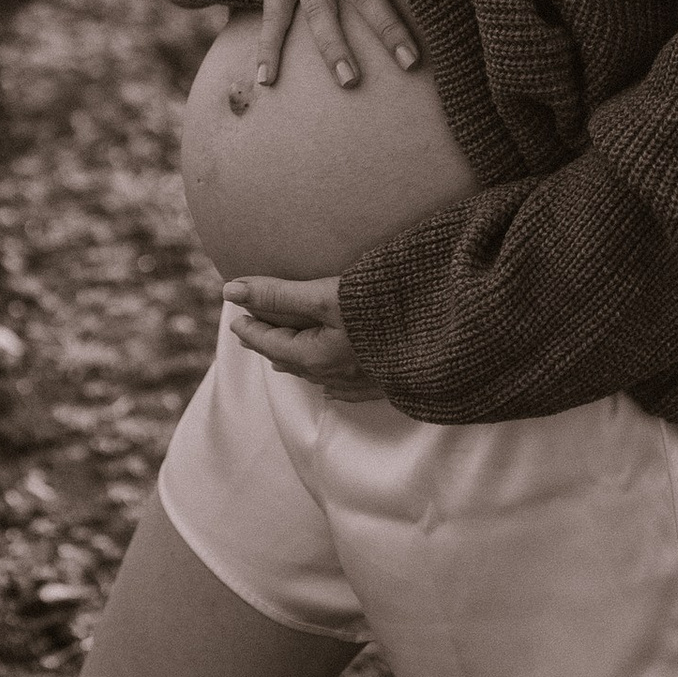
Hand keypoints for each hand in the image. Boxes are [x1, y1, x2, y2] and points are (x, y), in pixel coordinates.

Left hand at [223, 274, 382, 397]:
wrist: (447, 332)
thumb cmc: (383, 310)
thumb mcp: (325, 295)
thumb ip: (278, 294)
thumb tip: (230, 291)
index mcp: (316, 357)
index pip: (271, 343)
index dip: (251, 330)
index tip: (235, 320)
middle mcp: (336, 375)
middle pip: (291, 360)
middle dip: (269, 344)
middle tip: (251, 332)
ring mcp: (362, 381)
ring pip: (316, 373)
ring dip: (296, 358)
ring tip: (282, 351)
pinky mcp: (386, 380)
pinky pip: (346, 385)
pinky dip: (328, 377)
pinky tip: (330, 381)